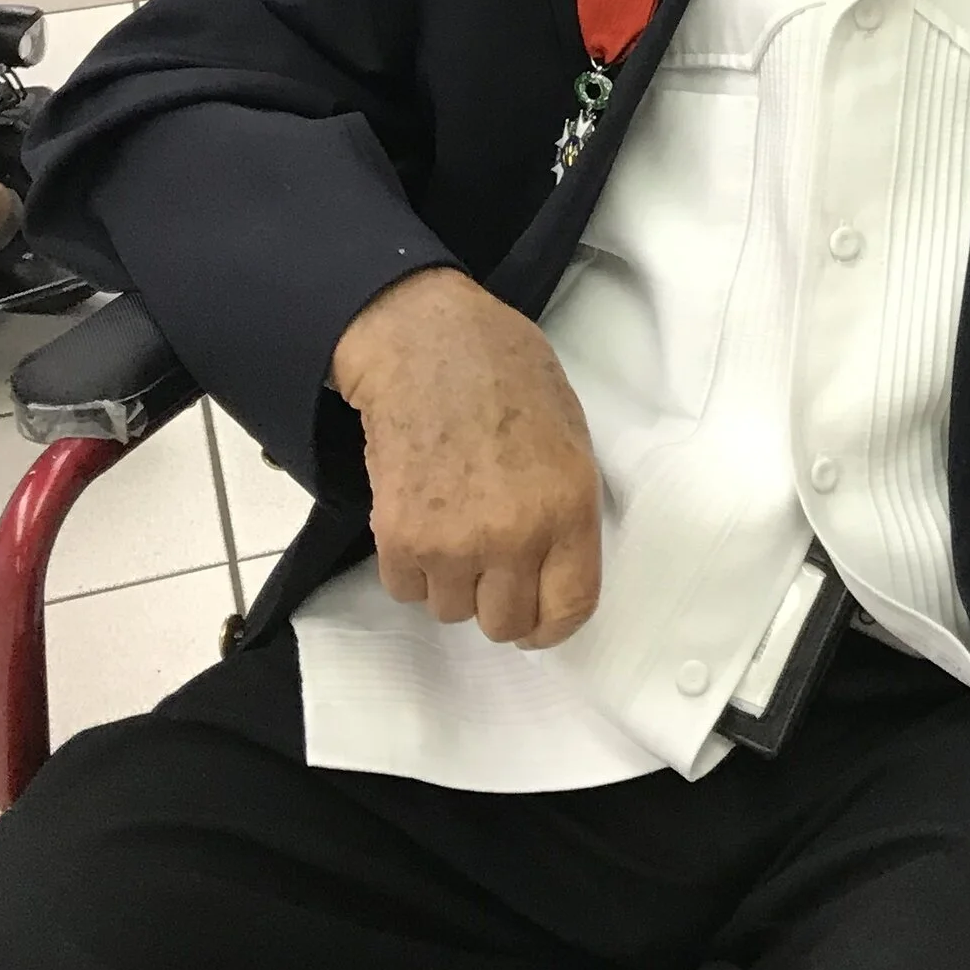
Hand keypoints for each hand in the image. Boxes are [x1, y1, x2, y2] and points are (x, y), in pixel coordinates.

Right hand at [329, 266, 601, 646]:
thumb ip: (567, 510)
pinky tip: (421, 516)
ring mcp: (453, 542)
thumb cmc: (505, 374)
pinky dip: (411, 566)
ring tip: (453, 522)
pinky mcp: (399, 537)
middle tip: (490, 562)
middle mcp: (514, 536)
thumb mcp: (570, 436)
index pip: (569, 611)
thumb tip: (556, 567)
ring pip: (451, 610)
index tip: (538, 618)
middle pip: (505, 625)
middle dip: (498, 601)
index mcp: (569, 506)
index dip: (551, 624)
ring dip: (451, 580)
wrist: (425, 343)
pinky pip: (407, 589)